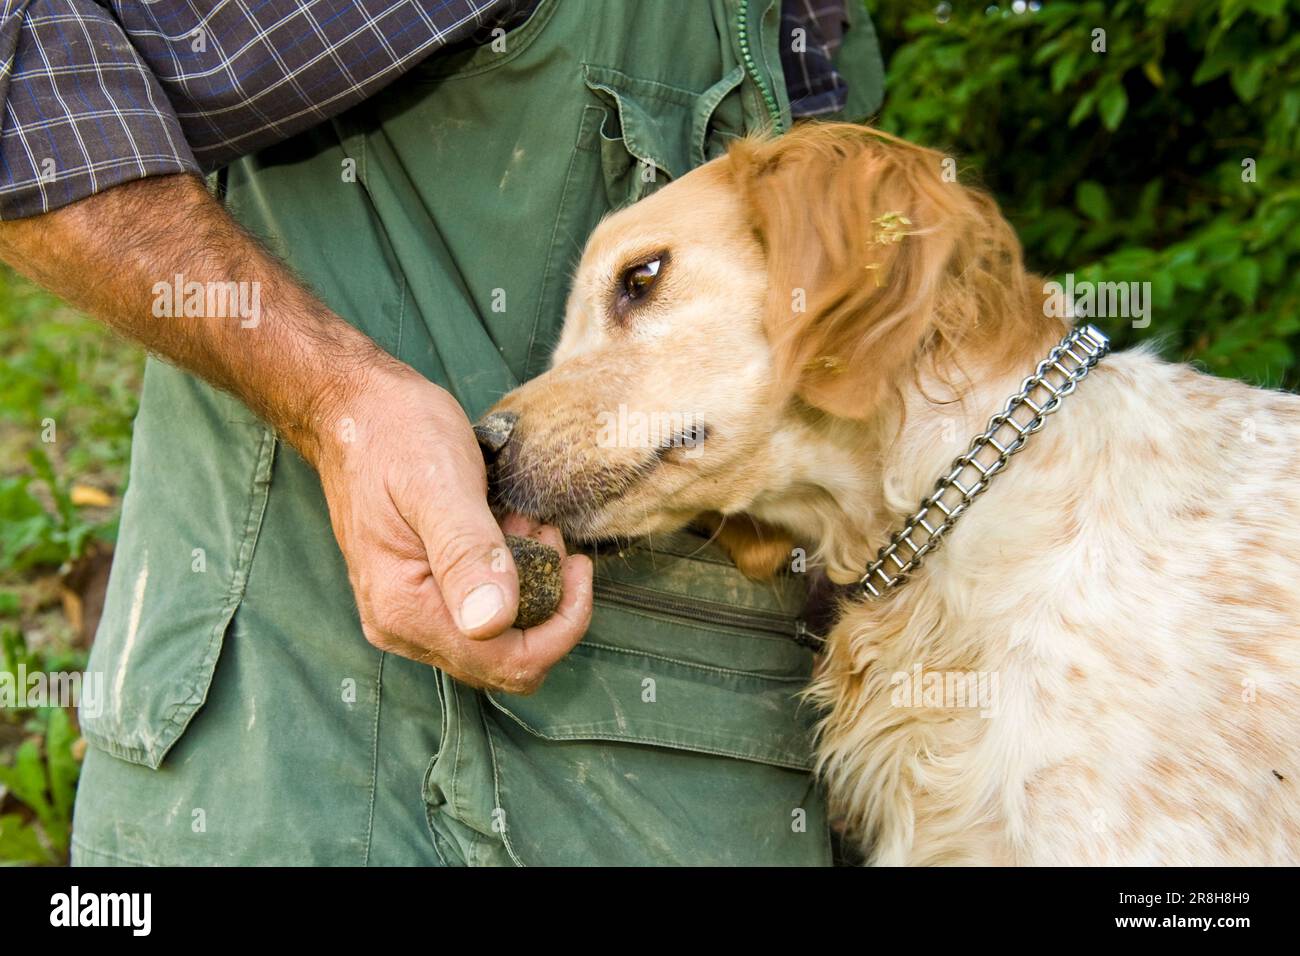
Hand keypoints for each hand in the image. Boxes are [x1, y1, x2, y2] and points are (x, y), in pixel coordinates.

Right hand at [313, 367, 592, 692]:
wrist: (353, 412)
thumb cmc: (395, 435)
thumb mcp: (439, 483)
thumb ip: (466, 552)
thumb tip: (491, 622)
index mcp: (405, 608)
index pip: (508, 663)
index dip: (562, 625)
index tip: (577, 565)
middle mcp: (401, 626)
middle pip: (506, 661)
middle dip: (546, 605)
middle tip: (548, 537)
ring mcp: (406, 614)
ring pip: (497, 639)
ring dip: (529, 588)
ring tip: (528, 525)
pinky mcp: (416, 595)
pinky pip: (480, 614)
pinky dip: (510, 579)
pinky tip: (509, 531)